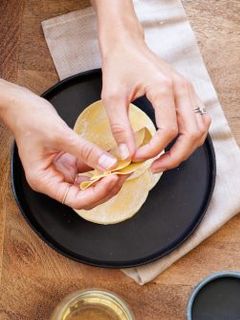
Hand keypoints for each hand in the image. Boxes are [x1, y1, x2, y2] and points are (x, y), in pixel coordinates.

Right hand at [5, 85, 124, 208]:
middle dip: (107, 187)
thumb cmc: (30, 119)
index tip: (113, 179)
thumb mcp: (61, 135)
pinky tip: (115, 159)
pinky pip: (90, 170)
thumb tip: (110, 164)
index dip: (97, 193)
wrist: (21, 106)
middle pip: (86, 196)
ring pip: (91, 185)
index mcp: (45, 181)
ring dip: (108, 178)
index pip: (76, 200)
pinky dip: (103, 166)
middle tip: (123, 173)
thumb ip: (87, 151)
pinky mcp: (70, 163)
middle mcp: (54, 180)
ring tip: (123, 167)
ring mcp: (63, 172)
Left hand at [99, 34, 210, 171]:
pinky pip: (199, 122)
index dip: (154, 150)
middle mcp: (183, 90)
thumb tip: (127, 155)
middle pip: (192, 134)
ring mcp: (190, 92)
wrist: (128, 43)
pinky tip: (174, 145)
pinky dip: (190, 138)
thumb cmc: (119, 64)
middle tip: (156, 167)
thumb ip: (120, 128)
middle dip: (175, 157)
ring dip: (185, 150)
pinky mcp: (191, 95)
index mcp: (165, 88)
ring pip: (200, 131)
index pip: (168, 130)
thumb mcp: (111, 97)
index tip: (136, 157)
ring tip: (164, 159)